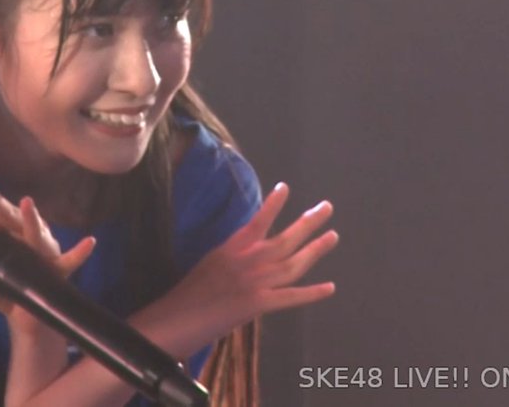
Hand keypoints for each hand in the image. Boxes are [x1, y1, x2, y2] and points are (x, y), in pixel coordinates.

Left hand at [0, 181, 95, 333]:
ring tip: (27, 204)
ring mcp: (42, 251)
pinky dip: (79, 253)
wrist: (26, 318)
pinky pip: (70, 262)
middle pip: (9, 216)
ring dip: (31, 219)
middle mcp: (23, 236)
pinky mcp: (57, 270)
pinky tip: (88, 243)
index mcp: (2, 234)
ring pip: (37, 233)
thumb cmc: (2, 291)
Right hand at [170, 182, 337, 337]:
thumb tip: (253, 248)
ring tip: (332, 236)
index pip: (256, 221)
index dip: (273, 205)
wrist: (176, 320)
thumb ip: (232, 255)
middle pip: (284, 240)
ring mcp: (254, 284)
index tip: (285, 187)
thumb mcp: (209, 263)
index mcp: (230, 249)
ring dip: (315, 250)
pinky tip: (329, 287)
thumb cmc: (187, 293)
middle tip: (327, 207)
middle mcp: (245, 262)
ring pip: (292, 264)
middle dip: (308, 223)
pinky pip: (290, 298)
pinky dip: (311, 293)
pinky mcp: (257, 305)